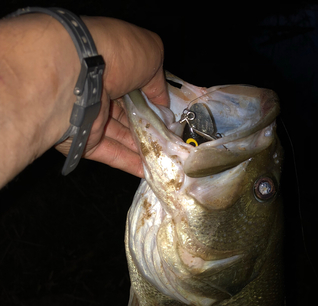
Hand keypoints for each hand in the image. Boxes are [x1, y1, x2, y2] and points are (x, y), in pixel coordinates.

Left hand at [55, 17, 168, 177]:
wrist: (76, 74)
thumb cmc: (114, 53)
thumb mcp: (149, 54)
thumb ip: (158, 81)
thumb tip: (163, 104)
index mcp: (111, 65)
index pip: (135, 87)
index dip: (153, 102)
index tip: (169, 116)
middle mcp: (99, 91)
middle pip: (129, 115)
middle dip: (151, 129)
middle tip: (172, 141)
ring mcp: (92, 118)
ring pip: (122, 137)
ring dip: (145, 148)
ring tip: (167, 158)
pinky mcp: (86, 141)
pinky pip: (112, 154)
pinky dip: (131, 163)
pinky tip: (150, 170)